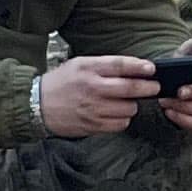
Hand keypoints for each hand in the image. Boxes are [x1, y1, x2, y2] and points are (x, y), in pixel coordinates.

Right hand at [39, 54, 160, 137]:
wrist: (37, 105)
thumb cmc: (61, 83)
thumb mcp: (79, 64)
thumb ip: (104, 65)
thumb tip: (133, 68)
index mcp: (88, 69)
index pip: (120, 65)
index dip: (139, 66)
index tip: (151, 69)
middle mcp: (92, 88)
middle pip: (130, 88)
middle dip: (148, 88)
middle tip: (154, 87)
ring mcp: (93, 109)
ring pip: (128, 108)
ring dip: (132, 105)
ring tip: (126, 101)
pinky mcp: (93, 125)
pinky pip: (120, 124)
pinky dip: (123, 119)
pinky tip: (116, 113)